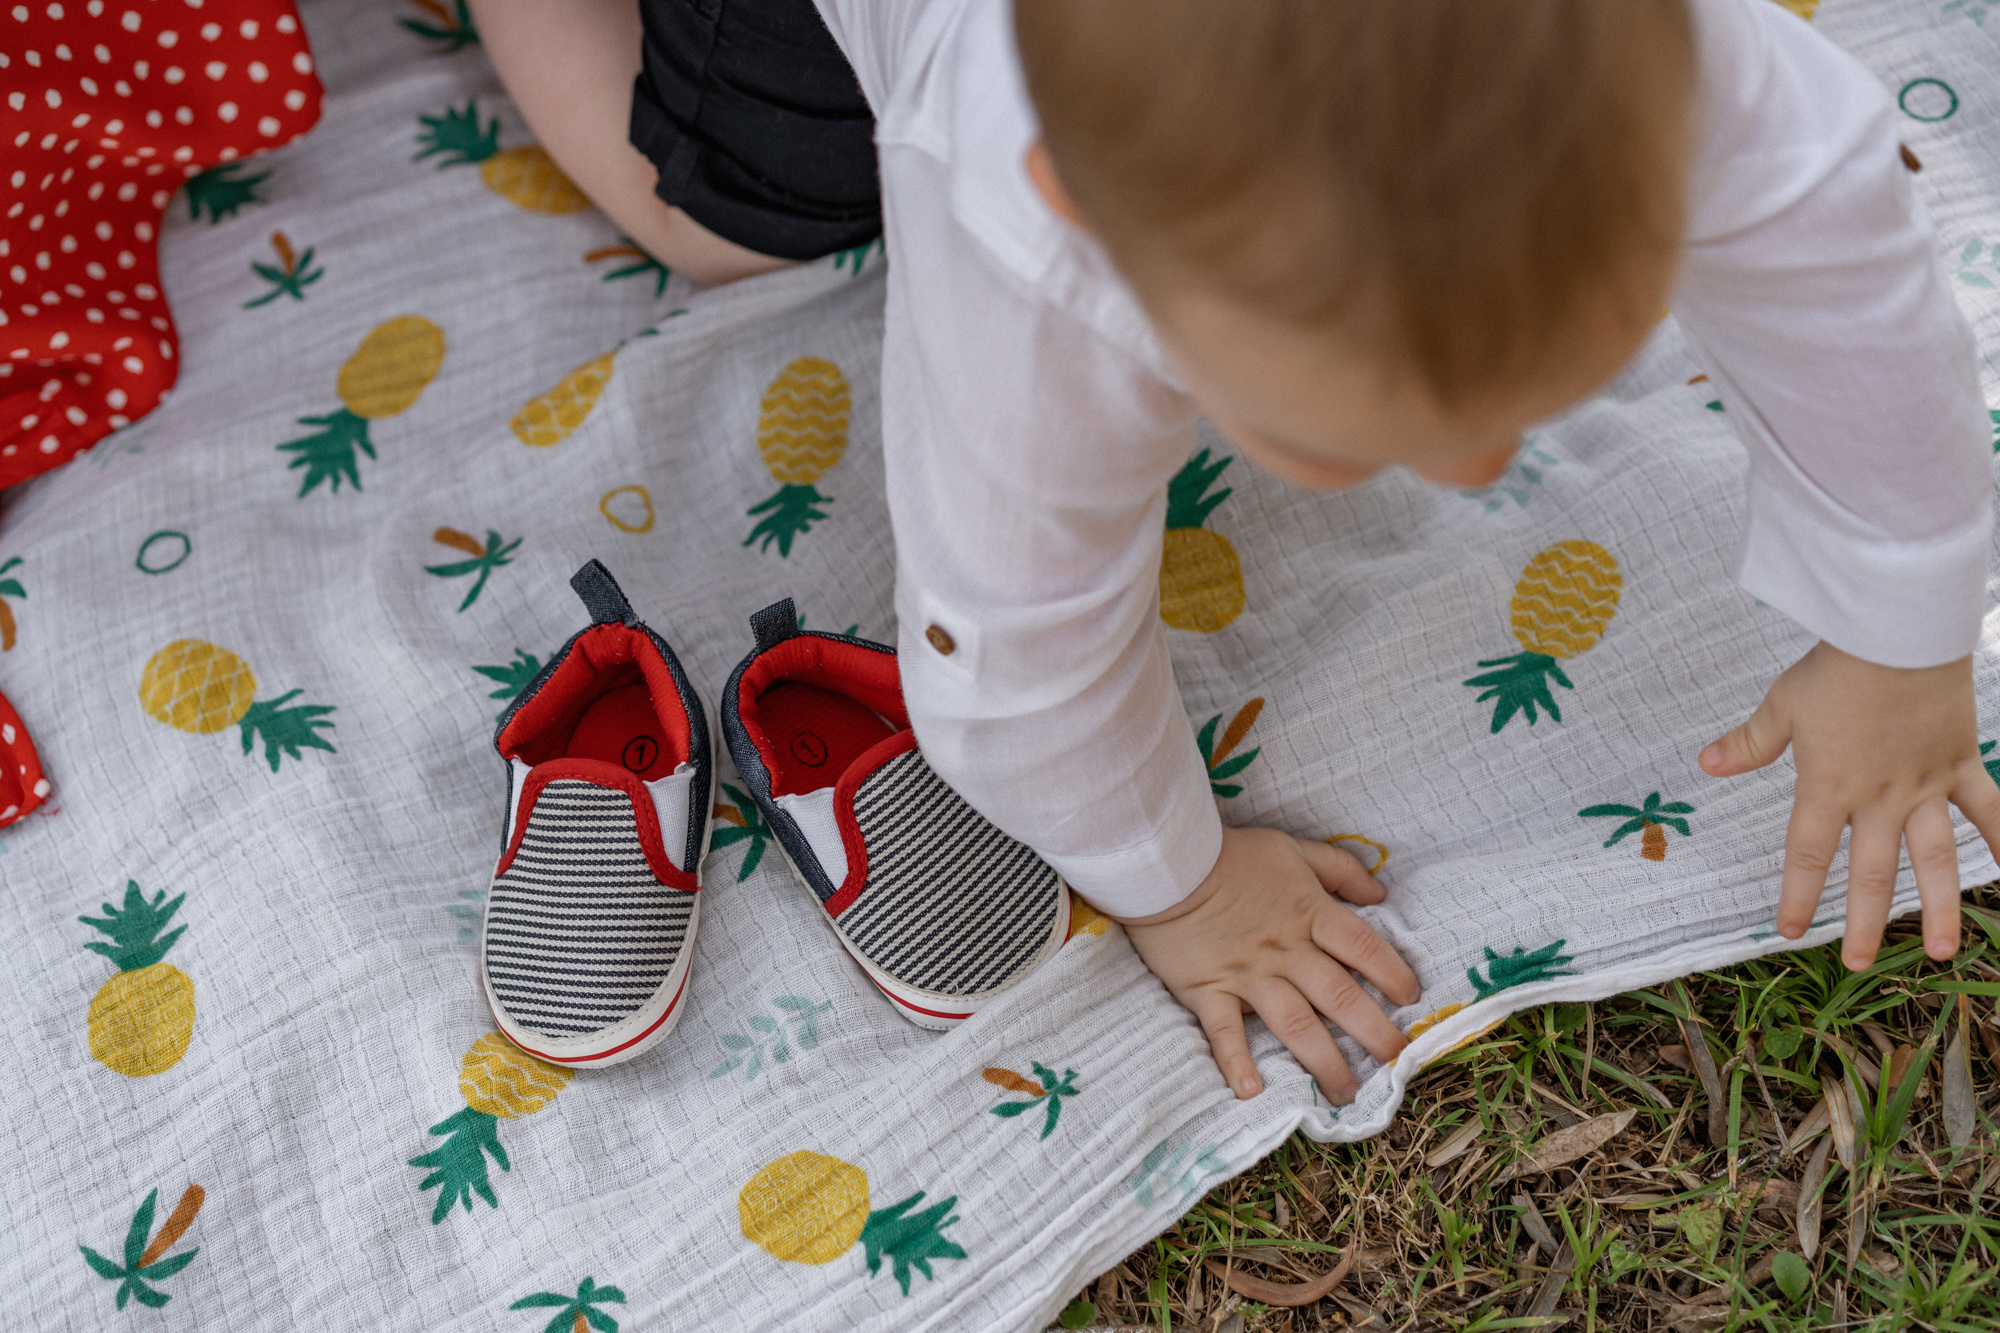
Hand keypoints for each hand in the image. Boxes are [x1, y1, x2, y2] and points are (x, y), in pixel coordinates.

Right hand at [1112, 827, 1421, 1101]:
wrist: (1166, 862)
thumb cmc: (1230, 855)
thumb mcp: (1291, 849)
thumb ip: (1338, 869)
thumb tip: (1380, 891)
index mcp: (1309, 914)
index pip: (1363, 947)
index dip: (1392, 972)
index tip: (1411, 998)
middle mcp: (1286, 951)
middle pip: (1339, 995)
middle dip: (1373, 1031)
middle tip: (1397, 1062)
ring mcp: (1248, 975)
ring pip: (1295, 1024)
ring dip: (1324, 1061)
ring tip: (1346, 1094)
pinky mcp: (1209, 991)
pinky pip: (1225, 1032)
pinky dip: (1236, 1062)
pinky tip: (1252, 1092)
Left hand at [1700, 642, 1999, 967]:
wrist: (1898, 636)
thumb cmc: (1837, 670)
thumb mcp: (1782, 706)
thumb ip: (1750, 743)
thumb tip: (1706, 764)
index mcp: (1829, 787)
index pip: (1807, 855)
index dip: (1799, 896)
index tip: (1791, 930)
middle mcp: (1880, 797)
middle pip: (1870, 872)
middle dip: (1863, 921)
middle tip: (1859, 963)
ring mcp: (1926, 785)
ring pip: (1934, 858)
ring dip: (1938, 906)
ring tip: (1941, 951)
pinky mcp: (1962, 763)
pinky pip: (1990, 810)